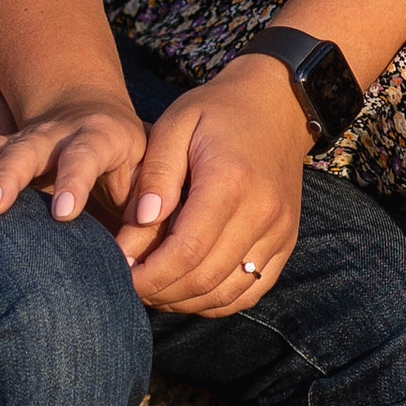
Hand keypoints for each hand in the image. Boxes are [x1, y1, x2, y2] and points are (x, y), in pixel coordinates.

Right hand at [0, 89, 146, 224]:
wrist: (91, 110)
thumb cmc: (127, 158)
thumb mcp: (146, 171)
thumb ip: (148, 202)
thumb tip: (146, 236)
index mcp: (99, 137)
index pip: (85, 156)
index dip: (73, 182)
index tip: (63, 214)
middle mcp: (57, 133)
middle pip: (29, 149)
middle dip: (8, 176)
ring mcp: (24, 136)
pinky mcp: (0, 142)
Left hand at [112, 57, 309, 315]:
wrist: (278, 104)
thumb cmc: (217, 111)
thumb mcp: (175, 125)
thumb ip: (155, 175)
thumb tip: (137, 226)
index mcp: (230, 182)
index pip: (186, 250)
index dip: (149, 273)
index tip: (120, 273)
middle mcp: (262, 213)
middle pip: (205, 279)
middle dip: (160, 290)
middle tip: (128, 283)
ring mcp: (280, 231)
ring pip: (227, 293)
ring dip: (184, 301)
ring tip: (153, 287)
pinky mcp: (286, 242)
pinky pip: (250, 290)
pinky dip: (215, 301)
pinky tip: (187, 289)